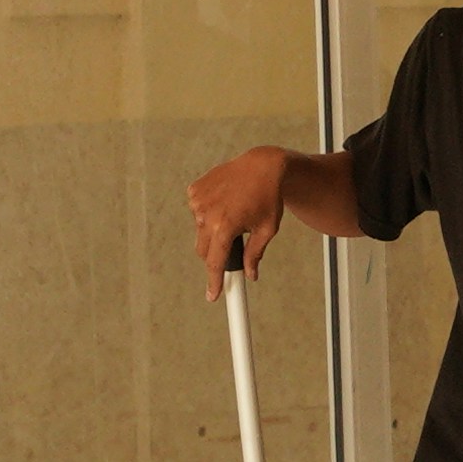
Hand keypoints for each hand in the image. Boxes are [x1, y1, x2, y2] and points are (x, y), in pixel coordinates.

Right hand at [190, 147, 290, 277]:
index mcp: (225, 226)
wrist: (262, 166)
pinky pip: (197, 213)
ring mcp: (197, 201)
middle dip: (215, 255)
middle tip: (232, 246)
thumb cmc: (268, 197)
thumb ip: (255, 254)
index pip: (215, 263)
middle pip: (203, 250)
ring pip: (200, 231)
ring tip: (234, 215)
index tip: (213, 295)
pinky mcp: (194, 191)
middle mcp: (206, 214)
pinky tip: (225, 203)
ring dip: (212, 231)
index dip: (214, 282)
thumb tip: (250, 274)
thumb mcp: (267, 229)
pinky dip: (207, 214)